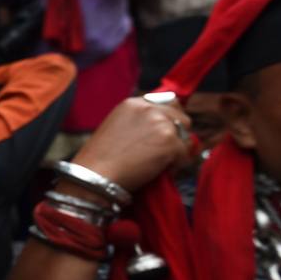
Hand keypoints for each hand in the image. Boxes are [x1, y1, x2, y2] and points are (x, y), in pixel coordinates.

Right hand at [70, 97, 193, 192]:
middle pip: (181, 118)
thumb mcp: (115, 127)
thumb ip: (137, 123)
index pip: (168, 104)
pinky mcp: (169, 142)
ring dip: (177, 151)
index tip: (163, 135)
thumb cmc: (98, 160)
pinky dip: (176, 166)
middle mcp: (149, 109)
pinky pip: (185, 155)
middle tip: (164, 152)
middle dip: (177, 135)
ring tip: (160, 164)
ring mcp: (161, 124)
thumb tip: (157, 132)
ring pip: (186, 137)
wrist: (95, 175)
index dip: (168, 121)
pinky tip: (159, 172)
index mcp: (134, 103)